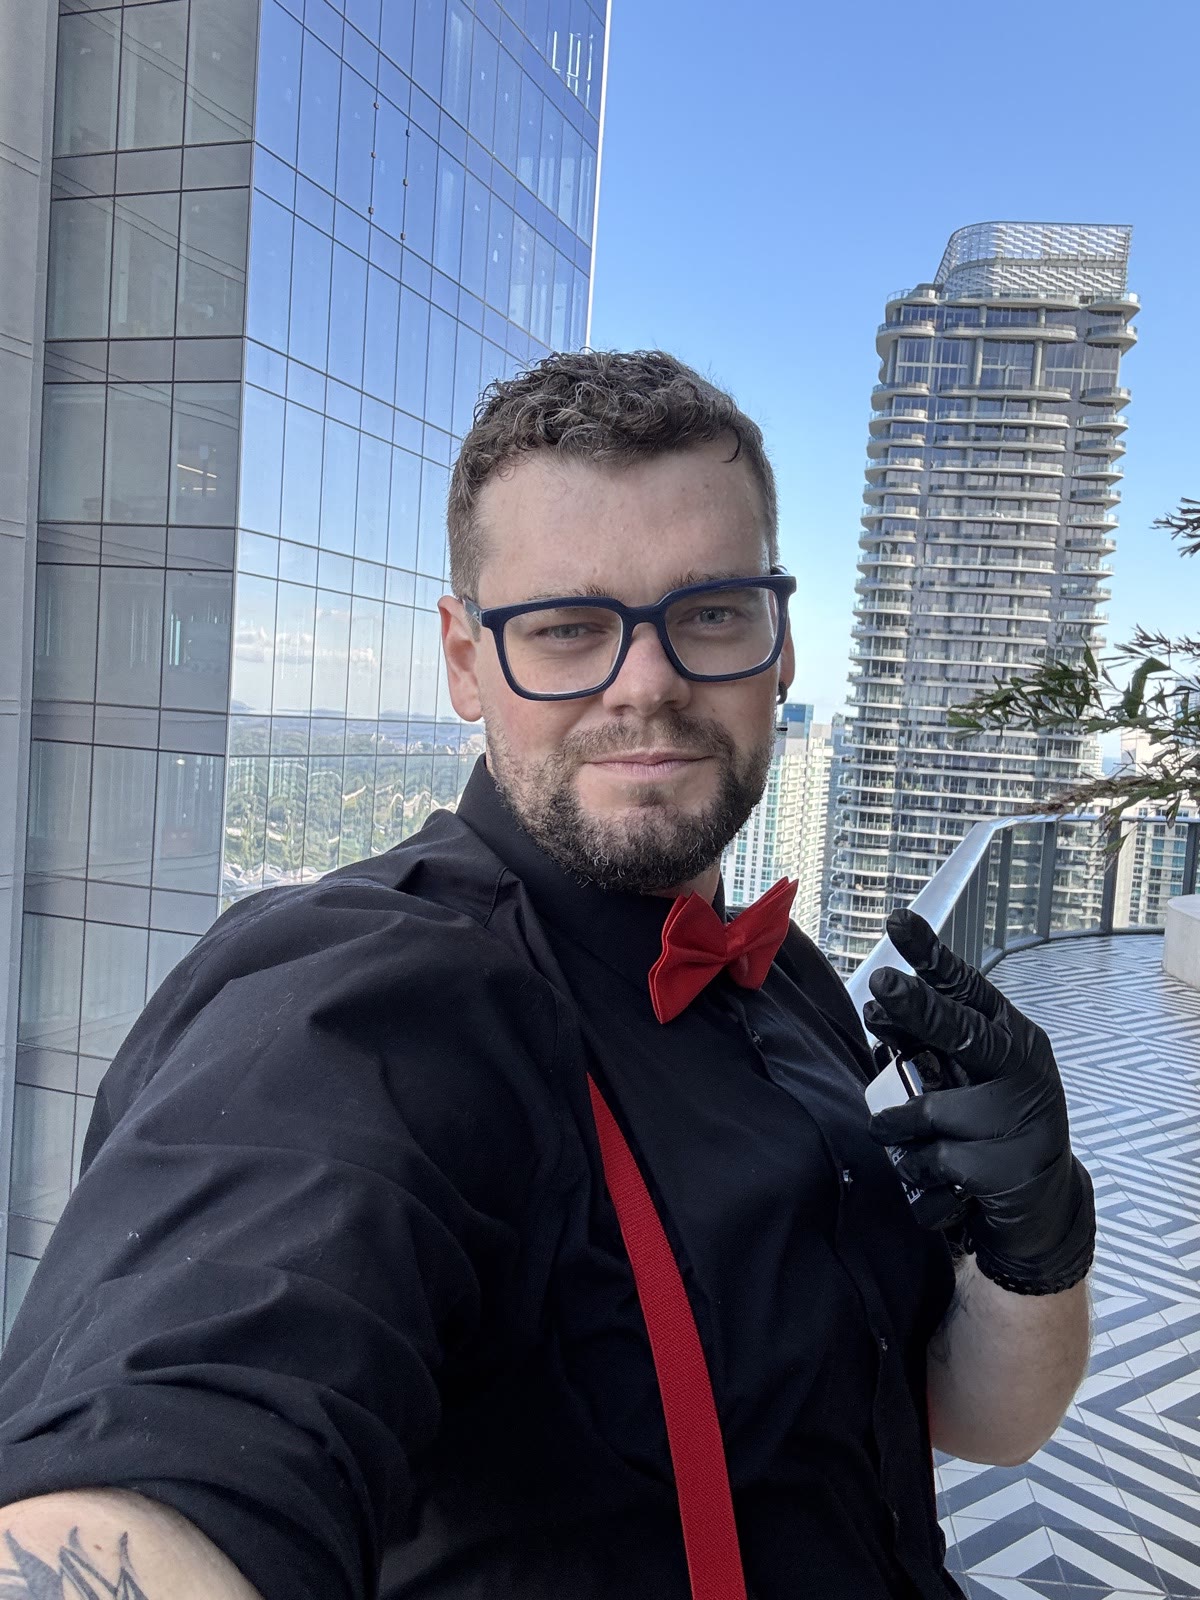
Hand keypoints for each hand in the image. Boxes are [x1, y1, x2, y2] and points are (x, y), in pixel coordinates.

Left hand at [862, 909, 1094, 1295]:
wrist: (1041, 1204)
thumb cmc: (994, 1125)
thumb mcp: (967, 1076)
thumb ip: (928, 1044)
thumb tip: (877, 1009)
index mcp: (1011, 1036)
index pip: (966, 988)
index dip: (931, 955)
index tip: (899, 922)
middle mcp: (1022, 1068)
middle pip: (961, 1031)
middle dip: (917, 1008)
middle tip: (881, 984)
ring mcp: (1019, 1117)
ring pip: (932, 1108)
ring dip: (897, 1123)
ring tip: (892, 1131)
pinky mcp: (1007, 1166)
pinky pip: (933, 1158)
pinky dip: (917, 1166)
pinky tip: (928, 1172)